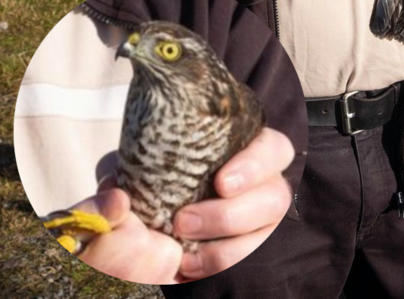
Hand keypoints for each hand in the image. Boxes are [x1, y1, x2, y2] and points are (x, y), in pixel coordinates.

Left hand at [68, 128, 293, 283]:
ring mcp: (263, 219)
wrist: (152, 222)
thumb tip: (115, 189)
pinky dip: (223, 265)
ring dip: (228, 247)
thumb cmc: (156, 180)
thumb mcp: (138, 167)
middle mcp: (264, 184)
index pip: (275, 148)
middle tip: (185, 222)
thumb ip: (124, 168)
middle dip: (232, 214)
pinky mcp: (253, 247)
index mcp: (247, 149)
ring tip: (186, 254)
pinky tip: (192, 267)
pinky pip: (254, 259)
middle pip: (277, 195)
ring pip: (267, 232)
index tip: (221, 182)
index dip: (256, 164)